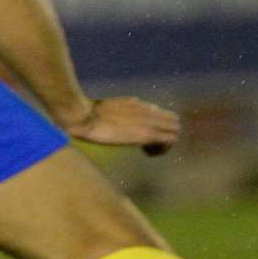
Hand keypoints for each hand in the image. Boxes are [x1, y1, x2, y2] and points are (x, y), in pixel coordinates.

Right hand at [58, 96, 180, 155]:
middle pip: (174, 121)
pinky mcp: (146, 134)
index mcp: (136, 104)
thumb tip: (88, 118)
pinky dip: (163, 150)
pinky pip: (170, 141)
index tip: (140, 139)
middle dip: (166, 135)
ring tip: (148, 152)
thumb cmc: (81, 114)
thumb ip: (104, 113)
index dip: (154, 127)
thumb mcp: (97, 109)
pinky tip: (146, 154)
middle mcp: (147, 110)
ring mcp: (148, 121)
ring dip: (166, 143)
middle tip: (148, 147)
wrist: (81, 115)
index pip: (159, 113)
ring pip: (176, 130)